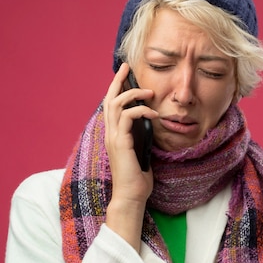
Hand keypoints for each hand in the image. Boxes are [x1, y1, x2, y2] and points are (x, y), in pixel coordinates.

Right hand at [103, 63, 157, 250]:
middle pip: (109, 99)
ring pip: (116, 104)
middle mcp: (110, 133)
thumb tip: (150, 124)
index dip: (116, 88)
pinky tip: (153, 113)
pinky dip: (141, 110)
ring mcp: (114, 137)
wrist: (131, 196)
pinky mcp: (121, 142)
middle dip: (118, 80)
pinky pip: (127, 117)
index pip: (111, 106)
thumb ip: (141, 137)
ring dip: (133, 94)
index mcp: (114, 134)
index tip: (125, 74)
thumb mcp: (141, 151)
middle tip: (127, 67)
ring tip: (149, 92)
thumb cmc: (137, 177)